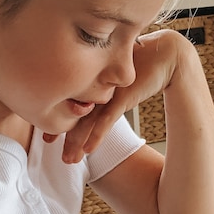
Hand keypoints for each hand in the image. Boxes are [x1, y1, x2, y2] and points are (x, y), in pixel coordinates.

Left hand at [44, 30, 187, 162]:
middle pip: (74, 112)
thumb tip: (97, 98)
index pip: (70, 101)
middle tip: (48, 144)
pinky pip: (106, 120)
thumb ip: (106, 86)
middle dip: (60, 131)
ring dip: (76, 142)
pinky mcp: (123, 97)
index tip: (48, 132)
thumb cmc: (144, 63)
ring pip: (87, 120)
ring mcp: (109, 92)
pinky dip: (96, 136)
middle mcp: (97, 85)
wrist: (165, 54)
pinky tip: (89, 150)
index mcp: (93, 78)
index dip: (57, 116)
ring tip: (69, 159)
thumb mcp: (119, 75)